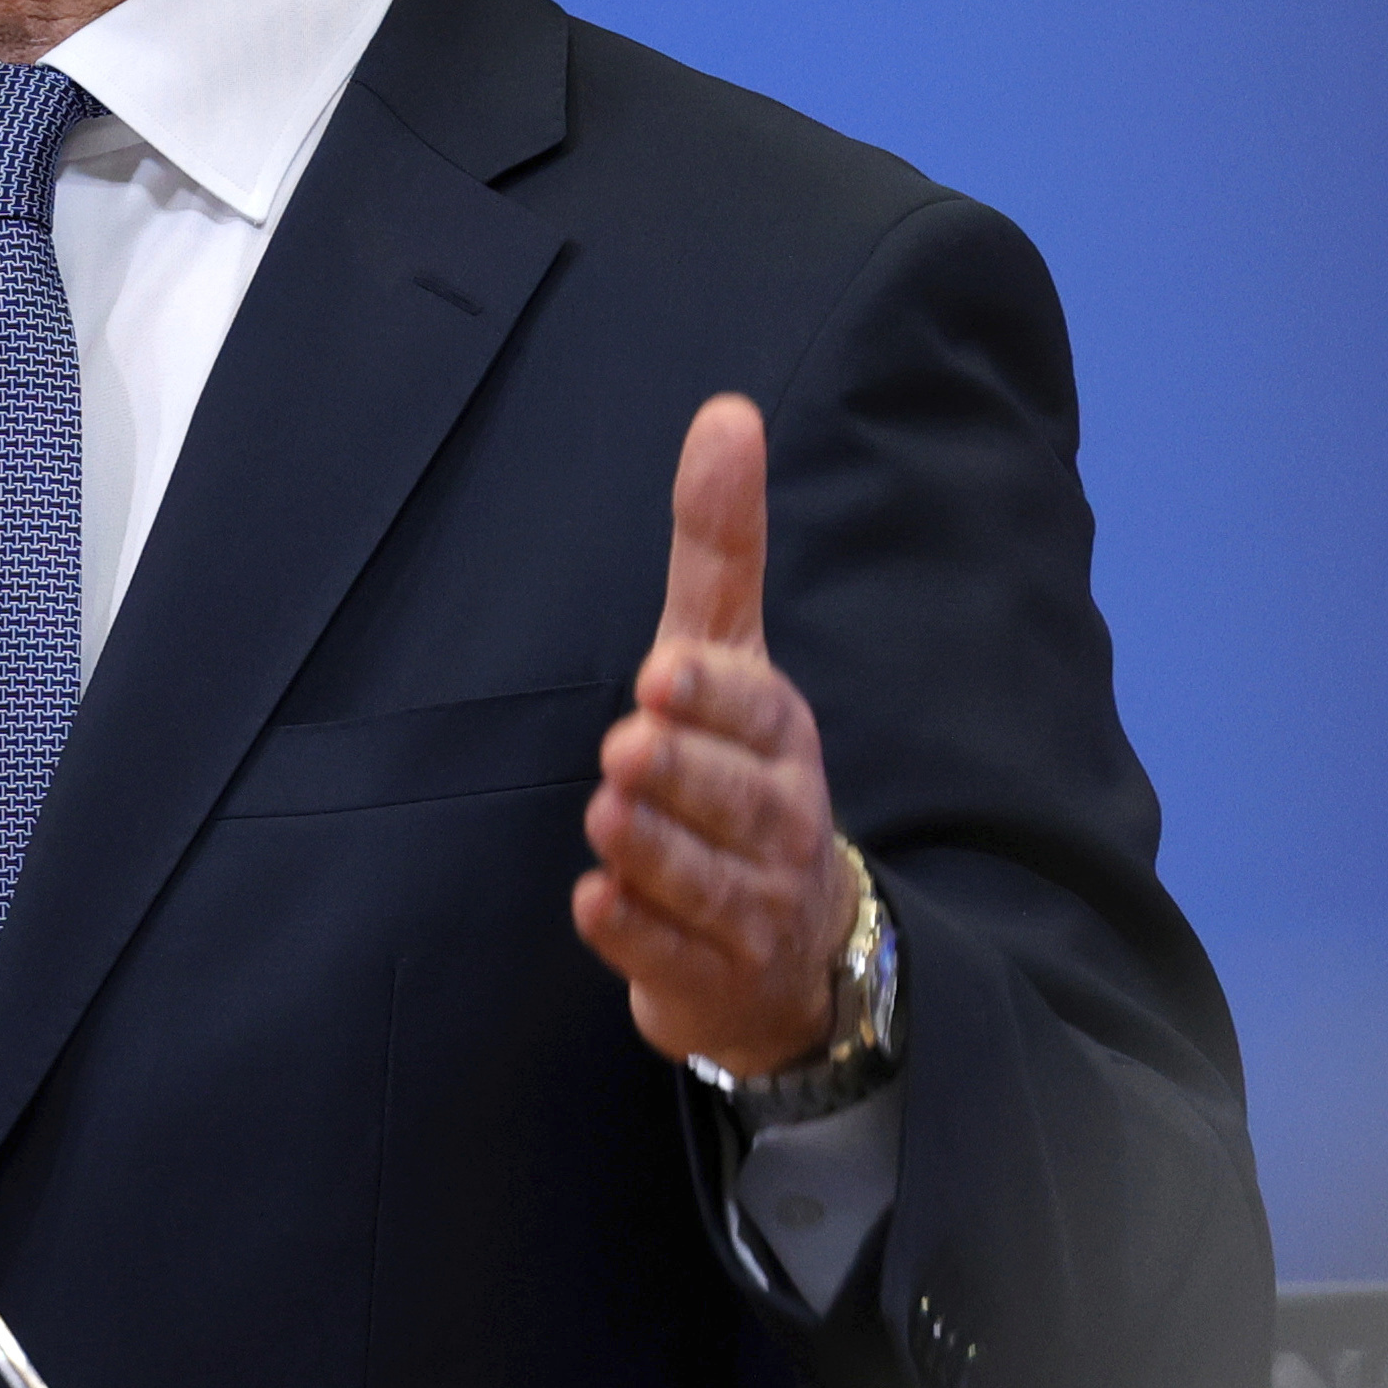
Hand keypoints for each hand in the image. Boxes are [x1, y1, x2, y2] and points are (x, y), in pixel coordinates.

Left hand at [576, 395, 864, 1080]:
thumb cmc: (742, 773)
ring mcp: (749, 907)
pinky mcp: (706, 975)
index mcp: (778, 738)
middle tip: (628, 747)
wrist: (794, 944)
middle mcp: (776, 821)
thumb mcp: (730, 655)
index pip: (759, 712)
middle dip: (684, 772)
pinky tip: (594, 904)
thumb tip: (726, 412)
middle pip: (734, 799)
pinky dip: (634, 936)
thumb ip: (720, 547)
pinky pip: (670, 957)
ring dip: (654, 850)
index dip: (715, 698)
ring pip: (703, 880)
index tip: (664, 674)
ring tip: (608, 816)